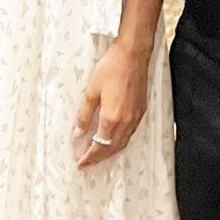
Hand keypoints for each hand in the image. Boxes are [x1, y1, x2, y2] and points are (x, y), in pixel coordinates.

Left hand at [75, 39, 150, 167]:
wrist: (133, 55)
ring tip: (98, 155)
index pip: (99, 146)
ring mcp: (135, 117)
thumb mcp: (91, 91)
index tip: (80, 163)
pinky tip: (112, 140)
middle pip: (112, 149)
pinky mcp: (141, 111)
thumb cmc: (111, 68)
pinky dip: (120, 142)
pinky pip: (130, 134)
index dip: (89, 157)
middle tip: (87, 163)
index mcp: (112, 118)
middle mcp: (126, 122)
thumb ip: (84, 115)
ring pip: (123, 143)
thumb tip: (78, 134)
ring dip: (110, 152)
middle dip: (99, 159)